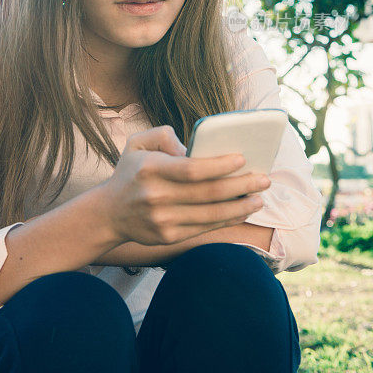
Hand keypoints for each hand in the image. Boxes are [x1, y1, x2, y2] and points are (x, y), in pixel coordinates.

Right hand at [100, 125, 269, 246]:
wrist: (108, 213)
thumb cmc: (130, 172)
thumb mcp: (137, 143)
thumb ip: (163, 135)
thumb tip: (193, 146)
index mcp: (150, 169)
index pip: (192, 169)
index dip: (220, 165)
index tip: (242, 159)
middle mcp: (156, 196)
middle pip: (207, 193)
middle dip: (241, 186)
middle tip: (264, 179)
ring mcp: (162, 220)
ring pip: (210, 214)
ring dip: (240, 206)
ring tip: (259, 197)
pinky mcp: (168, 237)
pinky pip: (205, 229)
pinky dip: (227, 220)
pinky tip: (242, 210)